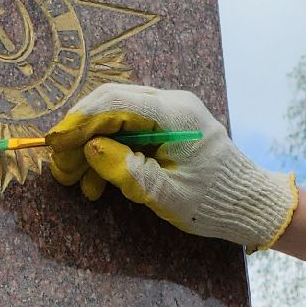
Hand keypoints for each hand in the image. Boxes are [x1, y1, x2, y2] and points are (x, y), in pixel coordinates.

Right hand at [46, 83, 298, 251]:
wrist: (251, 203)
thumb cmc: (215, 201)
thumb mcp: (168, 194)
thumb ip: (128, 171)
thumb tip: (89, 148)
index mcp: (175, 114)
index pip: (116, 102)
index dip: (79, 120)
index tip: (54, 144)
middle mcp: (172, 103)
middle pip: (111, 104)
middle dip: (80, 135)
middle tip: (60, 169)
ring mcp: (171, 112)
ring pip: (116, 117)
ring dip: (91, 145)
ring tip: (75, 182)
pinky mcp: (168, 126)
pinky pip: (129, 130)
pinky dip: (109, 150)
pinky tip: (96, 181)